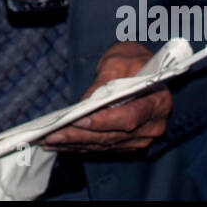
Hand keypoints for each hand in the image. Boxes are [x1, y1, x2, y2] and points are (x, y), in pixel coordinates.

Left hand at [41, 42, 170, 151]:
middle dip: (81, 136)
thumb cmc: (133, 59)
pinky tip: (60, 144)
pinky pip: (103, 147)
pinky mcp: (128, 143)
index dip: (104, 121)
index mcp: (158, 102)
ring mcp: (142, 138)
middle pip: (113, 135)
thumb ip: (105, 81)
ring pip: (104, 144)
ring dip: (75, 144)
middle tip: (53, 135)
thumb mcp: (119, 61)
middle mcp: (153, 126)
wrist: (143, 67)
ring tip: (49, 141)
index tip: (79, 120)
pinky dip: (81, 145)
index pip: (129, 117)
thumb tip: (85, 103)